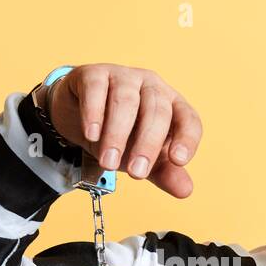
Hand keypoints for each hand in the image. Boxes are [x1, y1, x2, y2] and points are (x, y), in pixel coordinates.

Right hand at [43, 64, 202, 198]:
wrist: (77, 117)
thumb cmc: (119, 134)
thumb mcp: (143, 157)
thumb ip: (164, 172)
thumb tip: (185, 191)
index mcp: (171, 105)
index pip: (188, 118)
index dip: (187, 138)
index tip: (178, 161)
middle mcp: (151, 86)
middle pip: (156, 111)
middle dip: (146, 145)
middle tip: (136, 174)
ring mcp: (123, 77)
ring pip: (126, 101)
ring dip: (117, 135)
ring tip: (108, 162)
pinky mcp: (94, 75)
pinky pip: (96, 89)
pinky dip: (94, 113)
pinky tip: (92, 134)